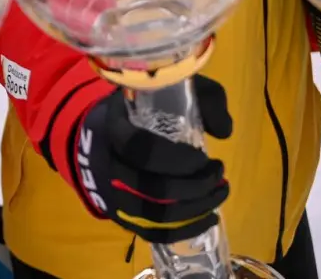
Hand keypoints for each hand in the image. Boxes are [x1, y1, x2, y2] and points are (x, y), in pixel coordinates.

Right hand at [65, 75, 230, 242]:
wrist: (95, 133)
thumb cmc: (137, 108)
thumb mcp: (166, 88)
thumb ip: (202, 97)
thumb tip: (225, 131)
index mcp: (114, 128)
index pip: (142, 150)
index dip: (177, 159)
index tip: (204, 155)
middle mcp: (108, 166)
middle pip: (153, 189)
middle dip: (195, 186)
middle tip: (219, 173)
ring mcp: (112, 195)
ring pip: (155, 216)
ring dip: (195, 209)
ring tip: (220, 193)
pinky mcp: (120, 215)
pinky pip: (152, 233)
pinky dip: (184, 230)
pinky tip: (208, 217)